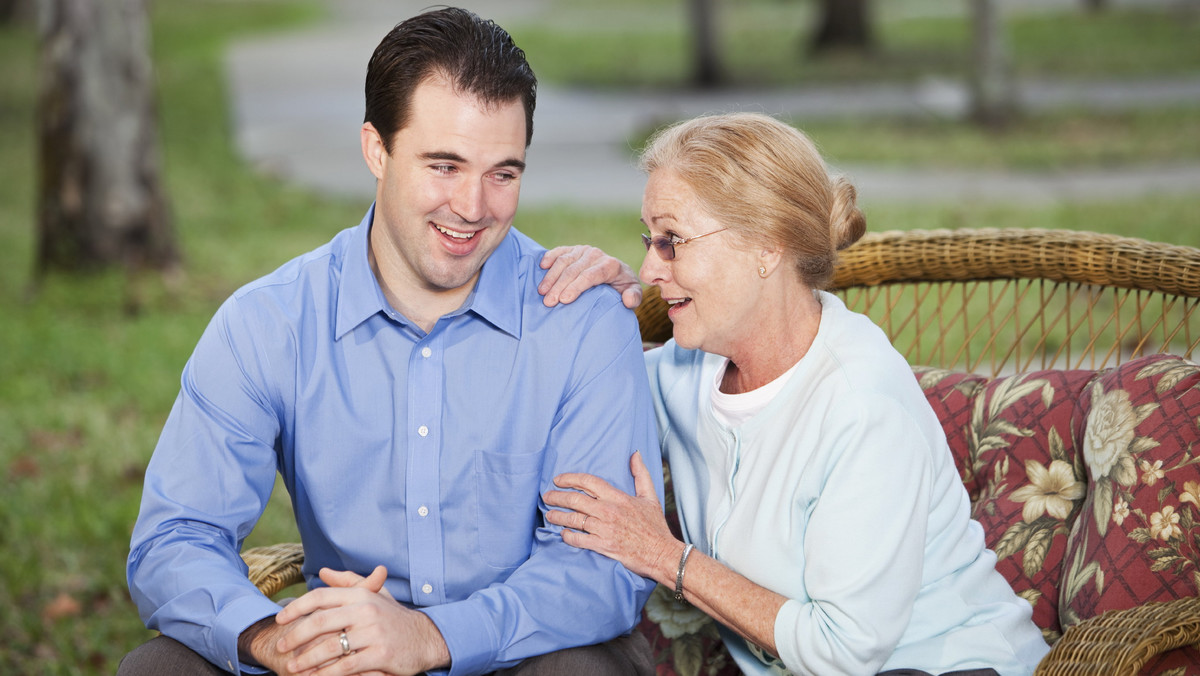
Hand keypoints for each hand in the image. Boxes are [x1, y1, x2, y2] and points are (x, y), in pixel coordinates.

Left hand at [272, 565, 449, 674]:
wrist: (425, 638)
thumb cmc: (393, 617)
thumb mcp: (373, 595)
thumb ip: (348, 582)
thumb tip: (323, 572)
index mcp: (361, 595)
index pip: (321, 597)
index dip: (297, 607)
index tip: (280, 619)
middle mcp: (366, 610)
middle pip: (320, 621)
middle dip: (296, 635)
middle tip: (281, 646)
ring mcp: (374, 633)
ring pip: (330, 647)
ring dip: (307, 659)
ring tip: (293, 666)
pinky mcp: (380, 655)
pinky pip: (346, 666)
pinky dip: (327, 673)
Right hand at [539, 245, 641, 308]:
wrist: (618, 274)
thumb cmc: (622, 287)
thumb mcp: (632, 294)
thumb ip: (634, 297)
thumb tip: (627, 300)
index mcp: (610, 265)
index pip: (590, 275)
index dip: (576, 287)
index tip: (564, 300)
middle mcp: (596, 254)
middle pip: (573, 270)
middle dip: (559, 286)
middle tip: (548, 302)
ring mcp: (583, 250)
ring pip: (563, 261)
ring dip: (551, 276)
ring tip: (542, 292)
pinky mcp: (573, 249)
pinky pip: (559, 251)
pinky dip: (550, 257)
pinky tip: (542, 266)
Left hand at [543, 451, 678, 584]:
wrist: (662, 553)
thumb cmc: (655, 526)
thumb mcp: (650, 496)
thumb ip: (641, 474)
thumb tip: (635, 454)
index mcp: (618, 497)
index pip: (588, 482)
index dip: (570, 478)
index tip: (558, 479)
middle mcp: (609, 511)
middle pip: (576, 499)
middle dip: (557, 496)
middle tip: (547, 496)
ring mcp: (605, 529)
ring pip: (574, 519)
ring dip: (558, 516)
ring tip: (549, 515)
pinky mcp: (603, 546)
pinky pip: (579, 540)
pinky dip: (568, 536)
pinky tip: (563, 534)